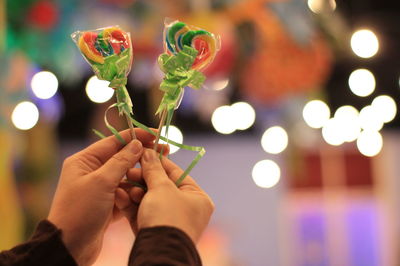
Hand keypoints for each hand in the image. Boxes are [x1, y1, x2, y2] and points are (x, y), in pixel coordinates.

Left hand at [47, 129, 162, 265]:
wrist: (70, 247)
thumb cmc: (81, 211)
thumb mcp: (102, 182)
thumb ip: (121, 161)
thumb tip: (137, 144)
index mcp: (85, 161)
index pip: (114, 141)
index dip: (136, 136)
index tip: (156, 134)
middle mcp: (91, 171)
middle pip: (122, 157)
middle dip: (142, 155)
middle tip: (165, 151)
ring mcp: (100, 188)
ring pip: (126, 176)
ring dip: (139, 176)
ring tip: (157, 174)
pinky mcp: (107, 203)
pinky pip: (125, 192)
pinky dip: (135, 192)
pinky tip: (147, 191)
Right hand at [116, 149, 213, 242]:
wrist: (158, 252)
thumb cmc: (167, 216)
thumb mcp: (162, 188)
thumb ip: (153, 169)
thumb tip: (148, 152)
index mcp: (197, 197)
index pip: (176, 173)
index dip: (158, 162)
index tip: (143, 153)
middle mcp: (187, 209)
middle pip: (161, 186)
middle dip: (143, 179)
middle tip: (129, 171)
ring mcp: (170, 221)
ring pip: (149, 200)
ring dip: (135, 192)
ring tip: (125, 186)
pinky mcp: (154, 231)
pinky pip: (142, 213)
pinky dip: (132, 205)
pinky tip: (120, 196)